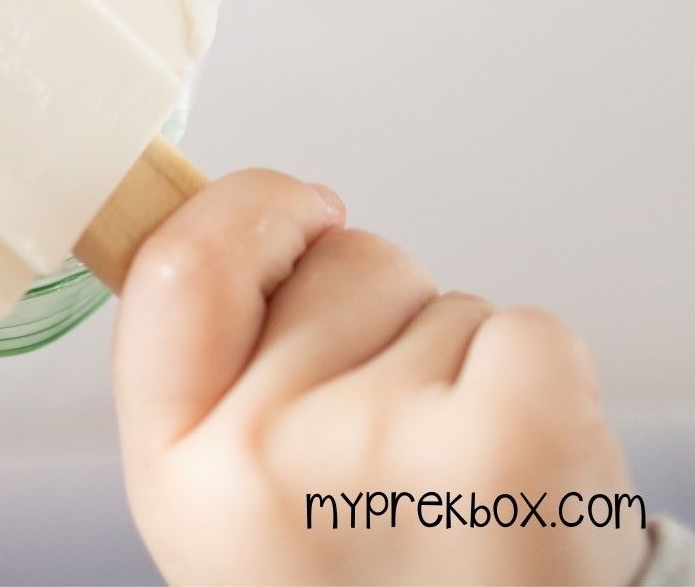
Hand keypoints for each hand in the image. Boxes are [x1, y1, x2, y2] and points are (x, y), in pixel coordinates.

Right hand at [115, 172, 648, 584]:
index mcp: (179, 473)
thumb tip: (242, 219)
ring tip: (458, 480)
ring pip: (436, 301)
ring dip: (458, 367)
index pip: (178, 265)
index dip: (245, 211)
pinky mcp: (517, 446)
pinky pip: (526, 329)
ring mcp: (389, 449)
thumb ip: (210, 373)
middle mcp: (266, 461)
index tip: (291, 213)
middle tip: (394, 438)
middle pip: (335, 265)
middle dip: (377, 312)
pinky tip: (522, 472)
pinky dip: (540, 384)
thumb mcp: (230, 507)